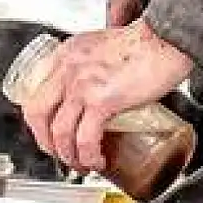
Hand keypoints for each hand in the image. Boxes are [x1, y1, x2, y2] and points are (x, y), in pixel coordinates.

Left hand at [20, 19, 192, 172]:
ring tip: (81, 164)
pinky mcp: (102, 101)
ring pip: (59, 131)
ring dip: (67, 155)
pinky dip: (88, 156)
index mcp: (65, 55)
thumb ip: (92, 63)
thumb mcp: (103, 46)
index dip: (37, 117)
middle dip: (45, 141)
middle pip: (37, 113)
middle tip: (58, 153)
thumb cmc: (146, 42)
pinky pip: (85, 139)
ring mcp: (81, 85)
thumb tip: (96, 86)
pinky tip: (97, 161)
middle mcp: (67, 69)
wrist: (168, 38)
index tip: (47, 130)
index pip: (34, 89)